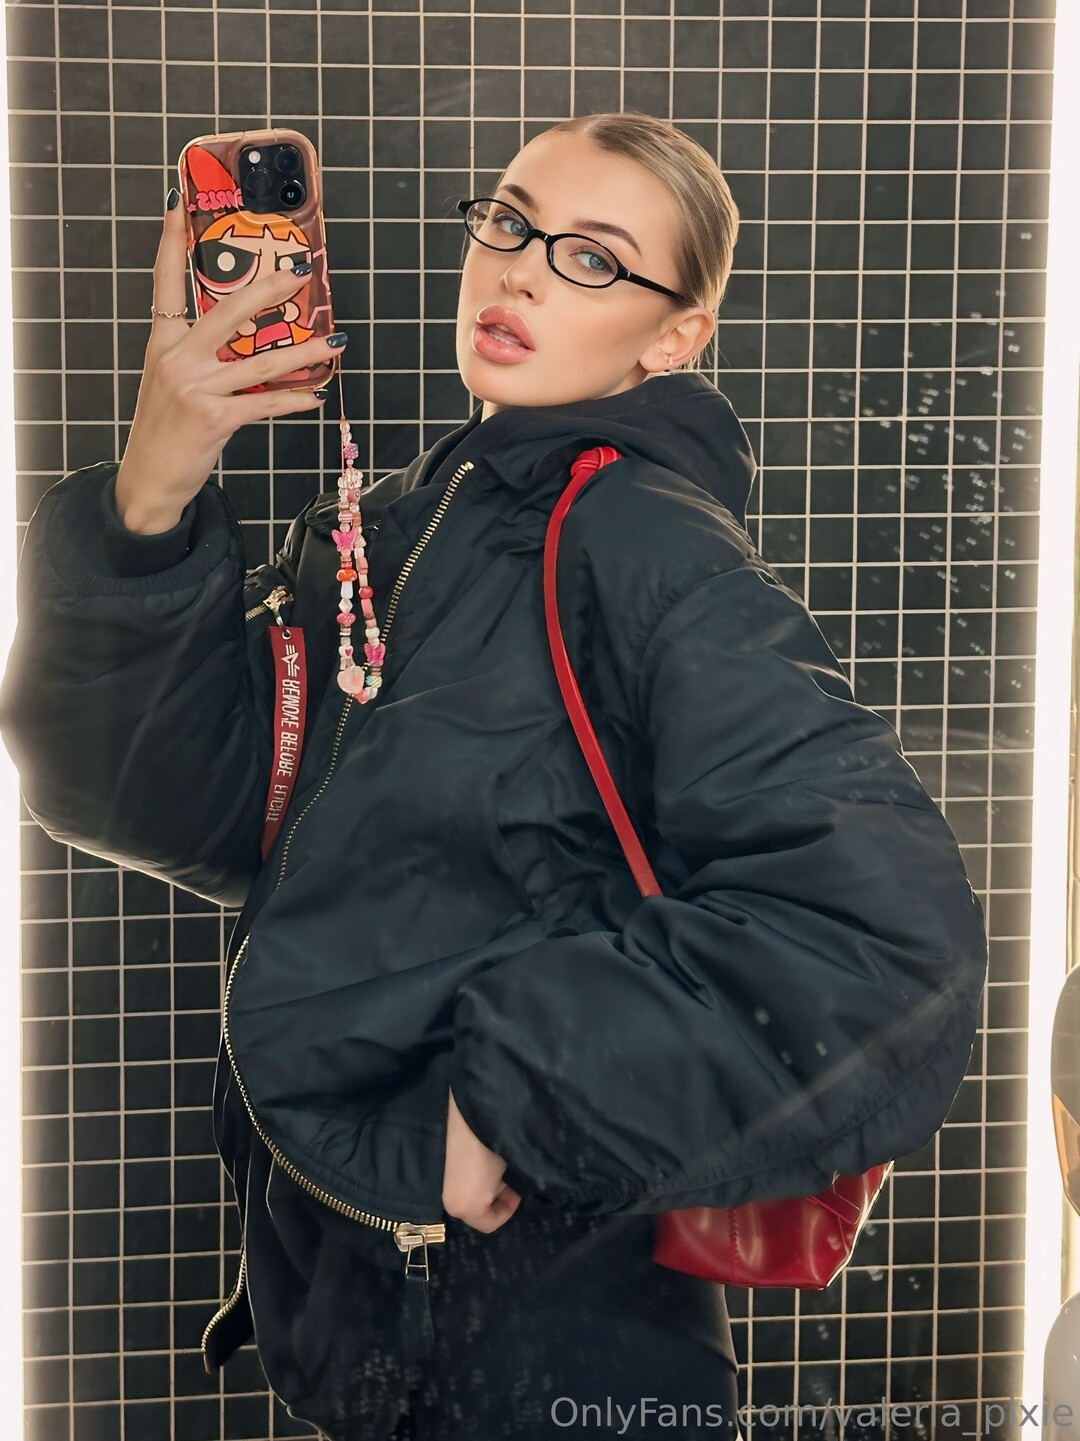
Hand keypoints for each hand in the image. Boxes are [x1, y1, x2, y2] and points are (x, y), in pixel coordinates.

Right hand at [114, 190, 339, 531]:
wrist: (149, 479)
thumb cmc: (166, 430)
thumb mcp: (172, 382)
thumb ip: (201, 355)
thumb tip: (247, 338)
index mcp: (163, 343)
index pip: (165, 282)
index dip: (172, 241)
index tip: (179, 202)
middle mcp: (178, 359)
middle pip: (228, 310)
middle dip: (268, 287)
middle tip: (300, 273)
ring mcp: (196, 388)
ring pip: (262, 361)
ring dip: (305, 352)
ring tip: (336, 341)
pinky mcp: (215, 418)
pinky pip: (266, 403)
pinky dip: (295, 400)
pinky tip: (317, 394)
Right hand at [442, 1086, 521, 1232]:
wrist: (461, 1107)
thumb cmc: (489, 1139)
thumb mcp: (507, 1164)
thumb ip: (507, 1184)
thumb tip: (506, 1184)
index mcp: (464, 1205)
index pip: (489, 1223)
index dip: (508, 1209)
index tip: (517, 1190)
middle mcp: (444, 1199)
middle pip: (471, 1206)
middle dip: (490, 1193)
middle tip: (503, 1173)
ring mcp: (433, 1181)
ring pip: (459, 1189)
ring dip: (475, 1180)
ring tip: (489, 1158)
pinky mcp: (426, 1162)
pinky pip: (449, 1174)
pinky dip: (462, 1168)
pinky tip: (472, 1149)